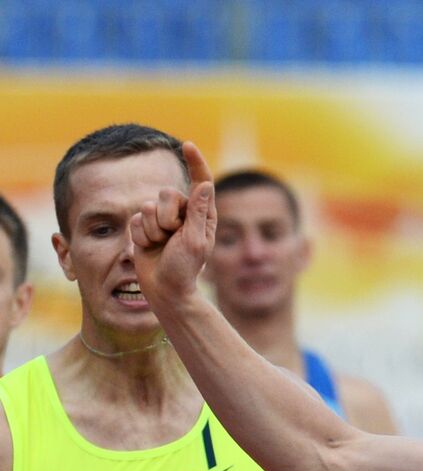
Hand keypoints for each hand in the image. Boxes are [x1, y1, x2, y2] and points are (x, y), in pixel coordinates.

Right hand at [129, 141, 217, 310]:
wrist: (165, 289)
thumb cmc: (185, 268)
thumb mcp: (195, 240)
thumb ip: (197, 212)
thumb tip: (205, 185)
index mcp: (201, 214)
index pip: (200, 182)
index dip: (194, 162)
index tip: (187, 145)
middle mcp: (182, 213)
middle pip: (165, 193)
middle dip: (165, 216)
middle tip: (171, 237)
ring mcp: (162, 220)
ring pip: (147, 206)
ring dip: (152, 229)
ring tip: (160, 245)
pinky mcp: (144, 227)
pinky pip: (135, 219)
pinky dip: (140, 235)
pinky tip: (148, 248)